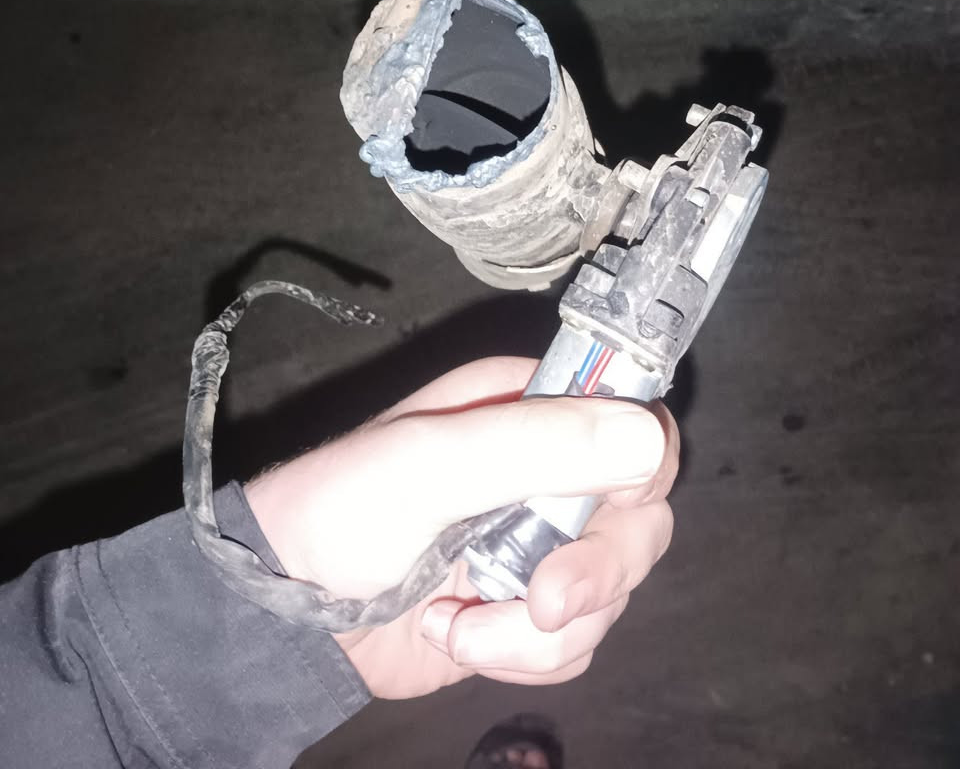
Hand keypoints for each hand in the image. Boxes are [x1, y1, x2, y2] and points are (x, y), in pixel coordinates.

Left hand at [245, 356, 677, 698]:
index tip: (603, 515)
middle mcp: (547, 472)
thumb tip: (649, 438)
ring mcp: (538, 545)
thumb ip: (538, 445)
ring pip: (612, 591)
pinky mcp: (525, 611)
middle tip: (540, 603)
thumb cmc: (342, 513)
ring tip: (459, 627)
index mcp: (529, 408)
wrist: (285, 618)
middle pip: (640, 519)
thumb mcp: (432, 464)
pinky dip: (525, 657)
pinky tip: (459, 640)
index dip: (640, 471)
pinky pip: (578, 643)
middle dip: (596, 573)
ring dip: (540, 630)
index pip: (636, 421)